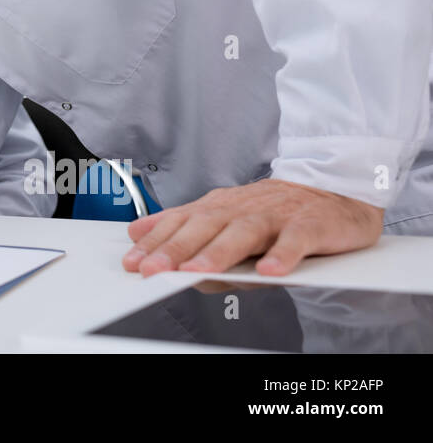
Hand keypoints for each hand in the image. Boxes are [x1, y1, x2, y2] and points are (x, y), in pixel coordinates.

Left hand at [122, 179, 383, 276]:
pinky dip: (283, 254)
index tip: (132, 261)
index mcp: (220, 206)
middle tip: (153, 269)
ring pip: (244, 232)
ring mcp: (276, 215)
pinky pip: (296, 240)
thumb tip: (139, 233)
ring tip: (198, 273)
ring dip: (219, 253)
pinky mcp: (310, 224)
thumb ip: (184, 227)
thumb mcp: (225, 216)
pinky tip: (270, 271)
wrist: (335, 193)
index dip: (155, 241)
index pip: (181, 222)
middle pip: (205, 226)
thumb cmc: (275, 212)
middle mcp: (243, 208)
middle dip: (176, 248)